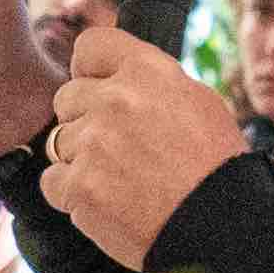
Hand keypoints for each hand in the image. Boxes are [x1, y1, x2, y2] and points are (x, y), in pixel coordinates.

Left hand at [40, 22, 248, 269]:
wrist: (220, 225)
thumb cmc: (216, 168)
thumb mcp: (199, 102)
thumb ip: (152, 84)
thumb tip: (122, 78)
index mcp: (147, 71)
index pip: (89, 46)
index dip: (88, 70)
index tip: (96, 88)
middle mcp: (115, 100)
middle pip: (66, 98)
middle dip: (84, 121)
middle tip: (118, 149)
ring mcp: (93, 143)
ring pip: (58, 142)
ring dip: (79, 160)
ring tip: (119, 180)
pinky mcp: (79, 185)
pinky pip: (53, 182)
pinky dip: (72, 195)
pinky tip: (106, 203)